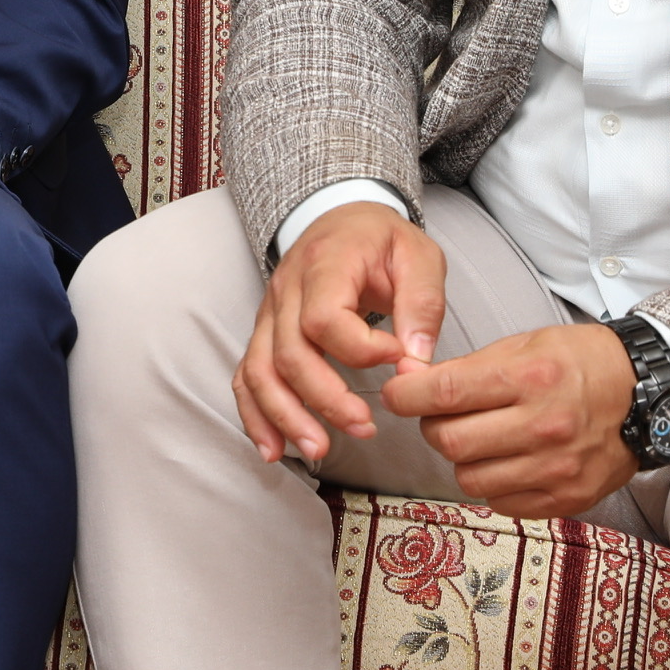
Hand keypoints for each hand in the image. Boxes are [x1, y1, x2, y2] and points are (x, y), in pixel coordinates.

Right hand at [235, 200, 445, 463]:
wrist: (344, 219)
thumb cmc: (382, 241)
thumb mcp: (419, 256)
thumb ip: (422, 305)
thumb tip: (415, 363)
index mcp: (324, 264)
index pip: (324, 318)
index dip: (361, 349)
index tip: (398, 357)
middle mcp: (286, 289)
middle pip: (289, 353)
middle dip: (325, 399)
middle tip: (366, 427)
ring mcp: (269, 313)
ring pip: (260, 371)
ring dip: (285, 416)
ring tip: (318, 449)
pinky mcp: (265, 333)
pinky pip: (247, 376)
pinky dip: (256, 415)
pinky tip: (273, 450)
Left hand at [383, 321, 638, 519]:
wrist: (646, 396)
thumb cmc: (581, 363)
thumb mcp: (526, 345)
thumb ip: (467, 368)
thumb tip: (409, 383)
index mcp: (530, 378)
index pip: (445, 393)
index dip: (406, 395)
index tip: (397, 394)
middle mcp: (543, 426)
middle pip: (450, 442)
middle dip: (433, 428)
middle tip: (444, 416)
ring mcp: (556, 468)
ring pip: (469, 478)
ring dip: (463, 459)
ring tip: (483, 439)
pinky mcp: (566, 498)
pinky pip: (500, 502)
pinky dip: (493, 483)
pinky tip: (508, 461)